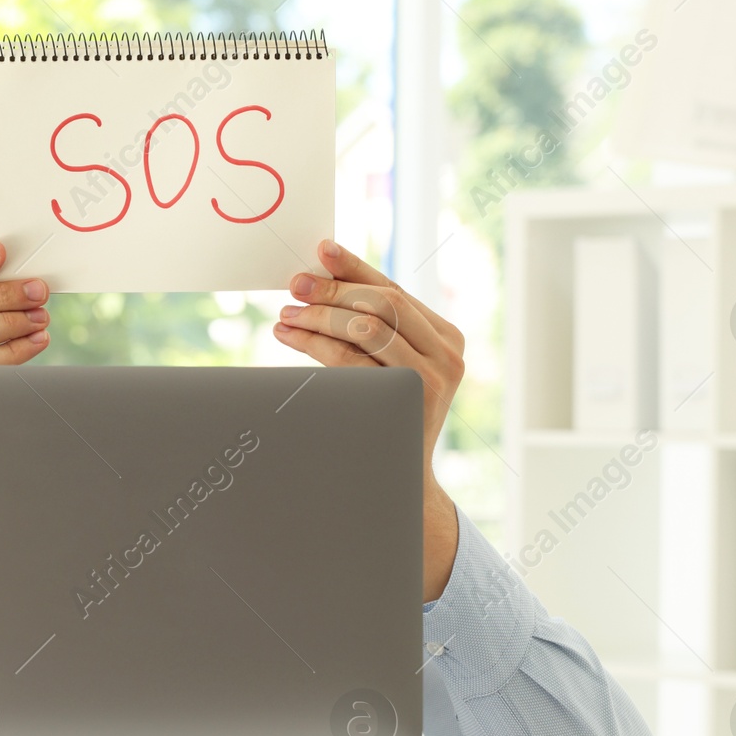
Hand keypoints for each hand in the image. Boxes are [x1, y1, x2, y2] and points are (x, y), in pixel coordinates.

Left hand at [273, 240, 464, 601]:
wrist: (399, 485)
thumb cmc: (384, 424)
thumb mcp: (386, 371)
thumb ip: (372, 332)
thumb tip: (321, 280)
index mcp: (446, 337)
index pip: (395, 290)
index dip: (357, 267)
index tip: (321, 249)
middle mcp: (449, 352)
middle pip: (384, 302)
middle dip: (334, 290)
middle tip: (294, 285)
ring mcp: (436, 374)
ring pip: (369, 325)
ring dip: (321, 315)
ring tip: (287, 313)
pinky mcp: (413, 395)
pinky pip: (355, 357)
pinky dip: (317, 341)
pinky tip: (290, 335)